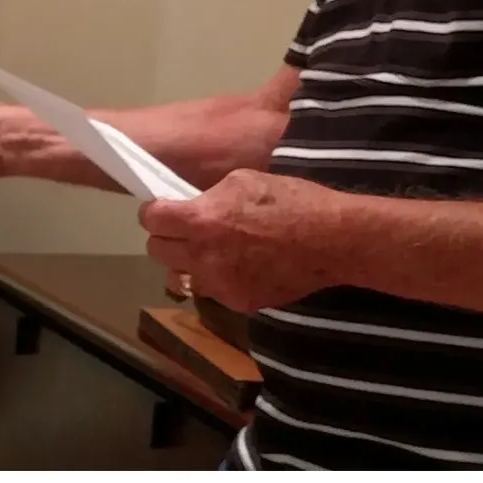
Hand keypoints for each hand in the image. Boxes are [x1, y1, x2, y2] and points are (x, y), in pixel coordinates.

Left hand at [139, 168, 348, 312]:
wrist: (330, 239)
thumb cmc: (290, 200)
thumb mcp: (243, 180)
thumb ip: (210, 196)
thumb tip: (196, 204)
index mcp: (202, 220)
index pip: (152, 220)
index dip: (154, 211)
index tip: (163, 208)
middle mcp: (203, 256)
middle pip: (157, 251)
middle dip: (166, 237)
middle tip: (185, 227)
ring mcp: (220, 284)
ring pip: (183, 275)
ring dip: (189, 260)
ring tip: (213, 248)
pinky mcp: (239, 302)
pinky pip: (214, 290)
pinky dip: (219, 277)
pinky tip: (242, 264)